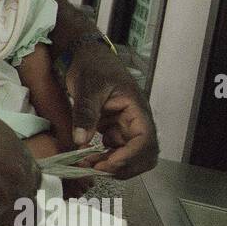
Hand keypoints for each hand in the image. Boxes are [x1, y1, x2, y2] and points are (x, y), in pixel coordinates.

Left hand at [65, 42, 158, 178]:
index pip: (146, 140)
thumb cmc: (93, 66)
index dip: (130, 156)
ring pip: (129, 156)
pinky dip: (103, 159)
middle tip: (97, 168)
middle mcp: (136, 121)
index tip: (109, 163)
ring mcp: (126, 127)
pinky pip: (115, 151)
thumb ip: (85, 113)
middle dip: (123, 166)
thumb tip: (80, 140)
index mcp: (136, 109)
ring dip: (112, 165)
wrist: (86, 57)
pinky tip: (85, 157)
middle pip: (144, 155)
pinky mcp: (115, 130)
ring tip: (87, 164)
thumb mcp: (88, 87)